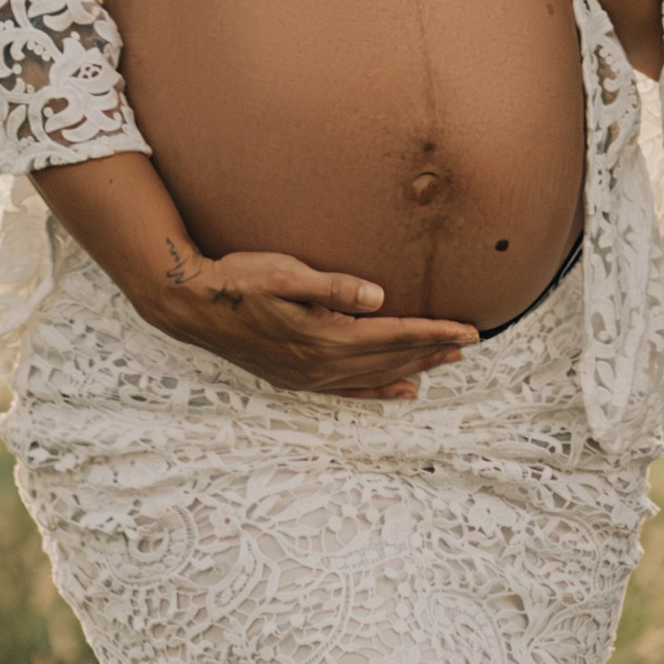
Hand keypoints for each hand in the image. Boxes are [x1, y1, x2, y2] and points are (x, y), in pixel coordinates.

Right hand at [138, 242, 480, 398]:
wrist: (194, 305)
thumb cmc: (239, 279)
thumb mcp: (285, 272)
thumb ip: (333, 286)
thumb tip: (379, 296)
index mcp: (325, 336)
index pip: (393, 334)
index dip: (433, 332)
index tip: (468, 331)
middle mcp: (322, 364)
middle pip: (391, 358)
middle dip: (432, 350)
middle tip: (468, 344)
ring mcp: (310, 376)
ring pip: (375, 376)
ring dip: (412, 368)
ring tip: (444, 363)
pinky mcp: (298, 379)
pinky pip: (351, 391)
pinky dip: (380, 391)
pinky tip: (400, 390)